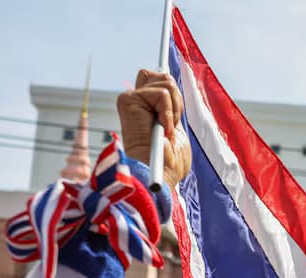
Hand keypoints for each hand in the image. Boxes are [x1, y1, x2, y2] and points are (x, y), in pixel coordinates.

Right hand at [116, 69, 190, 185]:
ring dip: (173, 109)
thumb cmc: (169, 162)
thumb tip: (169, 79)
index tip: (173, 121)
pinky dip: (168, 113)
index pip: (161, 80)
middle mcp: (136, 100)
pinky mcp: (128, 100)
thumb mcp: (175, 128)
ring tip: (165, 129)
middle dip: (176, 100)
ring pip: (165, 82)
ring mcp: (131, 99)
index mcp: (147, 107)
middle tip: (170, 126)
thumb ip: (170, 105)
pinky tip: (162, 129)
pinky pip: (161, 94)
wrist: (158, 173)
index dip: (173, 94)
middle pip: (163, 76)